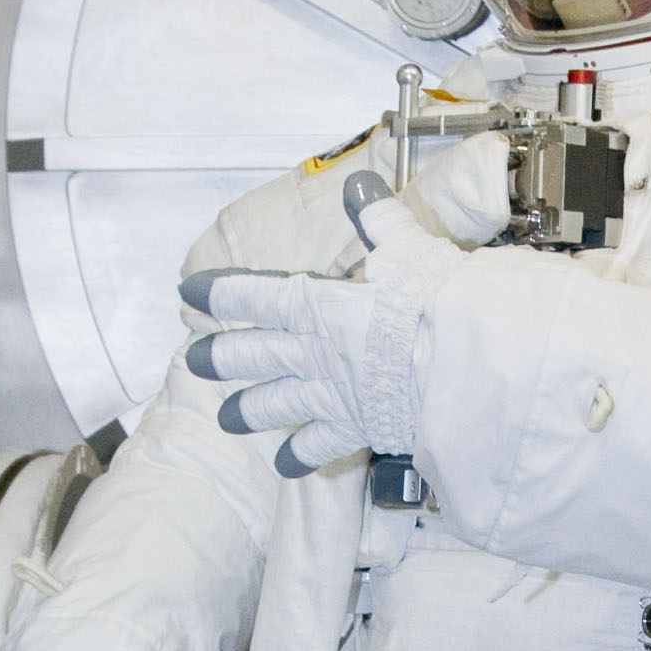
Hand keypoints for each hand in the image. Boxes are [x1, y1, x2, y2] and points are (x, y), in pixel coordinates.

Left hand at [183, 173, 469, 476]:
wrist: (462, 364)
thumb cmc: (434, 302)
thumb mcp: (407, 248)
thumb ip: (378, 219)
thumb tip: (359, 184)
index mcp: (315, 304)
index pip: (251, 295)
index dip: (218, 293)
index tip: (189, 293)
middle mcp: (312, 352)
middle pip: (251, 354)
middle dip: (219, 356)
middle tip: (192, 360)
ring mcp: (329, 393)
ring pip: (273, 404)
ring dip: (247, 410)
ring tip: (225, 419)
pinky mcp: (355, 426)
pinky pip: (318, 445)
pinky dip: (301, 456)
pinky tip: (286, 466)